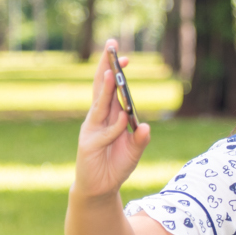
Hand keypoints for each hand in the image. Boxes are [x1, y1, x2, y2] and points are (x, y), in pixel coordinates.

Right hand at [73, 40, 149, 198]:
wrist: (101, 187)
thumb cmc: (116, 165)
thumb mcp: (134, 151)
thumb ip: (140, 139)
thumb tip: (146, 126)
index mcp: (109, 116)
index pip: (111, 90)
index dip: (116, 72)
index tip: (125, 56)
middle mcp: (98, 119)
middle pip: (101, 89)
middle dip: (106, 67)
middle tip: (111, 46)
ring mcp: (92, 130)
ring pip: (100, 106)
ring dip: (107, 90)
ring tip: (114, 73)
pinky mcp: (89, 145)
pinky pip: (105, 133)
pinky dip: (115, 126)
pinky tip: (124, 117)